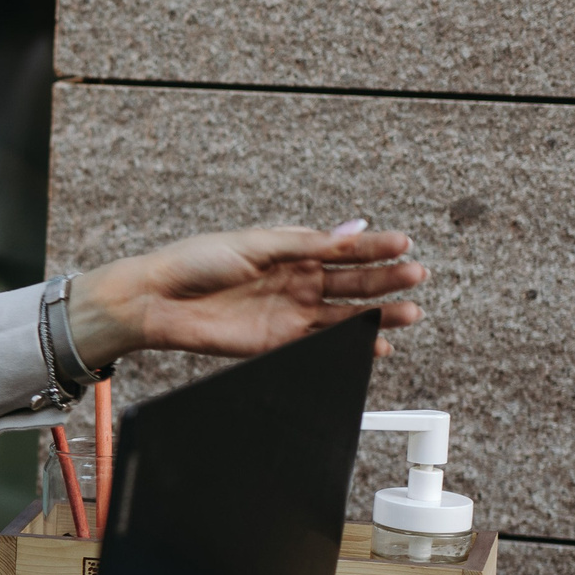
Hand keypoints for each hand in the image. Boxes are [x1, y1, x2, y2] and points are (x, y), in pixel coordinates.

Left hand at [79, 225, 425, 360]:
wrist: (157, 300)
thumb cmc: (197, 262)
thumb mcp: (255, 244)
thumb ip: (305, 244)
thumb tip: (353, 230)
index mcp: (291, 249)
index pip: (343, 247)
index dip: (375, 246)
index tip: (405, 244)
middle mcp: (296, 280)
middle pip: (352, 281)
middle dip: (386, 280)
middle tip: (417, 277)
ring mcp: (290, 311)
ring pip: (345, 314)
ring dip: (378, 314)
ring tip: (411, 312)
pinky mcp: (278, 341)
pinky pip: (323, 343)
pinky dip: (352, 344)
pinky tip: (378, 344)